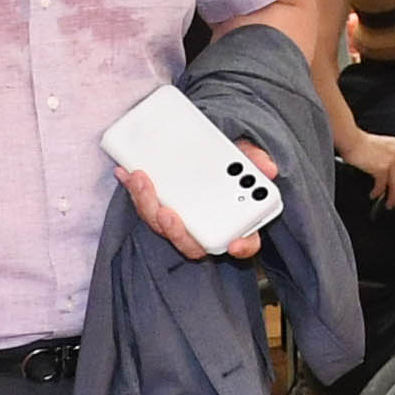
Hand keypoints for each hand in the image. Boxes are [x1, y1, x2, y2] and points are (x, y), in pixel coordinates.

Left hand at [118, 138, 274, 259]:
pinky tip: (125, 172)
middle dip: (176, 231)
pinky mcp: (159, 208)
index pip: (245, 244)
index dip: (242, 247)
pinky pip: (146, 206)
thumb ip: (254, 159)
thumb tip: (269, 168)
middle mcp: (205, 228)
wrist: (201, 147)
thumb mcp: (244, 153)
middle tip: (167, 212)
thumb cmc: (228, 157)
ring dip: (148, 204)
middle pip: (191, 243)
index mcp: (234, 221)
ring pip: (162, 226)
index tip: (235, 244)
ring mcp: (180, 220)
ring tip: (140, 179)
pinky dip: (134, 190)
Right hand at [338, 125, 394, 204]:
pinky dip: (378, 192)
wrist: (351, 140)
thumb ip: (389, 155)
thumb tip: (390, 171)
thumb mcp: (381, 145)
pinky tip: (374, 194)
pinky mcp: (381, 168)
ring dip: (392, 197)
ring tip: (388, 203)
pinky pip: (382, 185)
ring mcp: (391, 161)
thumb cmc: (360, 142)